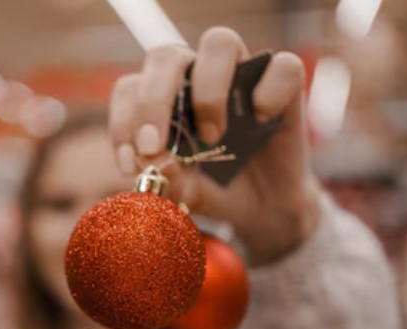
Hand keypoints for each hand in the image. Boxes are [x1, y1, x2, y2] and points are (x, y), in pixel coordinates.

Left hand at [109, 27, 321, 265]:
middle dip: (152, 101)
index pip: (130, 88)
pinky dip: (270, 90)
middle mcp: (196, 76)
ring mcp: (240, 75)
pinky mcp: (284, 84)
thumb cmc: (215, 189)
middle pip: (165, 56)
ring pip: (219, 42)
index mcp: (162, 97)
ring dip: (208, 89)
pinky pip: (282, 65)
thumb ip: (169, 180)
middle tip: (155, 146)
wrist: (263, 208)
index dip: (123, 121)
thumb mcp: (186, 194)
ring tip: (212, 135)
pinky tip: (260, 120)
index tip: (131, 164)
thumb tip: (160, 163)